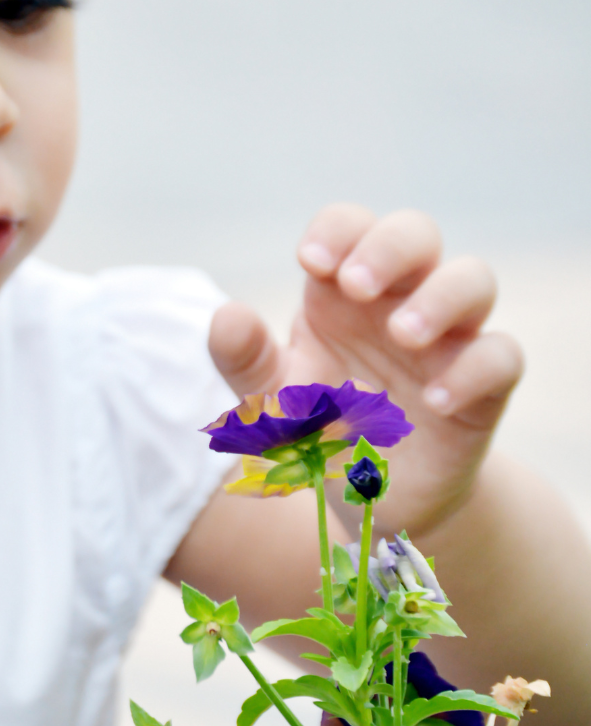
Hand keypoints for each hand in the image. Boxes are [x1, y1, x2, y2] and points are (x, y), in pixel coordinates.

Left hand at [208, 204, 523, 535]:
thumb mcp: (270, 401)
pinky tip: (436, 400)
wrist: (366, 498)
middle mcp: (396, 303)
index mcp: (339, 295)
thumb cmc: (317, 431)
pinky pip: (501, 357)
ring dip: (440, 298)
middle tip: (357, 286)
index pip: (348, 227)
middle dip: (389, 247)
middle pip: (416, 233)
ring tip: (403, 335)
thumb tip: (225, 316)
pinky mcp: (481, 388)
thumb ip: (246, 361)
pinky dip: (474, 370)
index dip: (337, 231)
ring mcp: (444, 340)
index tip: (311, 263)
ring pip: (473, 280)